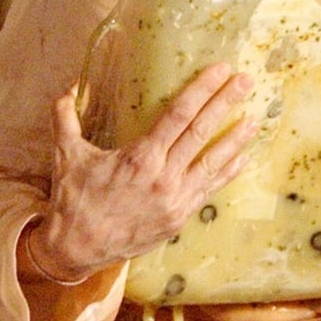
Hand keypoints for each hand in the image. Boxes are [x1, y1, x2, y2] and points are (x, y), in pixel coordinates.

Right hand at [28, 63, 257, 281]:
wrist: (76, 250)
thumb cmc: (72, 200)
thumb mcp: (65, 154)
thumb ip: (66, 115)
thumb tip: (71, 83)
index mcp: (139, 157)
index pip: (178, 114)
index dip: (201, 90)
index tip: (220, 71)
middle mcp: (163, 177)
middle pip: (201, 132)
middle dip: (225, 104)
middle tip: (245, 81)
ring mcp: (174, 200)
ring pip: (212, 163)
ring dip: (235, 139)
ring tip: (255, 118)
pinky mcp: (178, 218)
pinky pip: (208, 190)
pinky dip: (226, 173)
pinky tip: (242, 158)